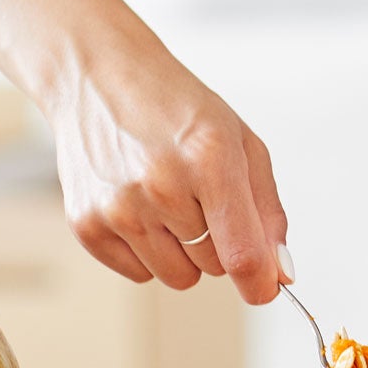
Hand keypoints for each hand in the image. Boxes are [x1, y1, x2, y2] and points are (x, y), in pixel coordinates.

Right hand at [44, 44, 290, 304]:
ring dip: (185, 252)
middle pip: (215, 267)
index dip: (260, 283)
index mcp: (210, 161)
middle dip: (221, 244)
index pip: (241, 255)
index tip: (266, 287)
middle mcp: (161, 187)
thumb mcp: (241, 144)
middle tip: (203, 199)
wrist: (99, 79)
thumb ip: (268, 211)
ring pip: (178, 276)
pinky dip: (148, 252)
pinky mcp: (86, 224)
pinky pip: (139, 273)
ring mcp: (118, 208)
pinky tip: (140, 207)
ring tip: (171, 202)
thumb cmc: (177, 110)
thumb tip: (281, 273)